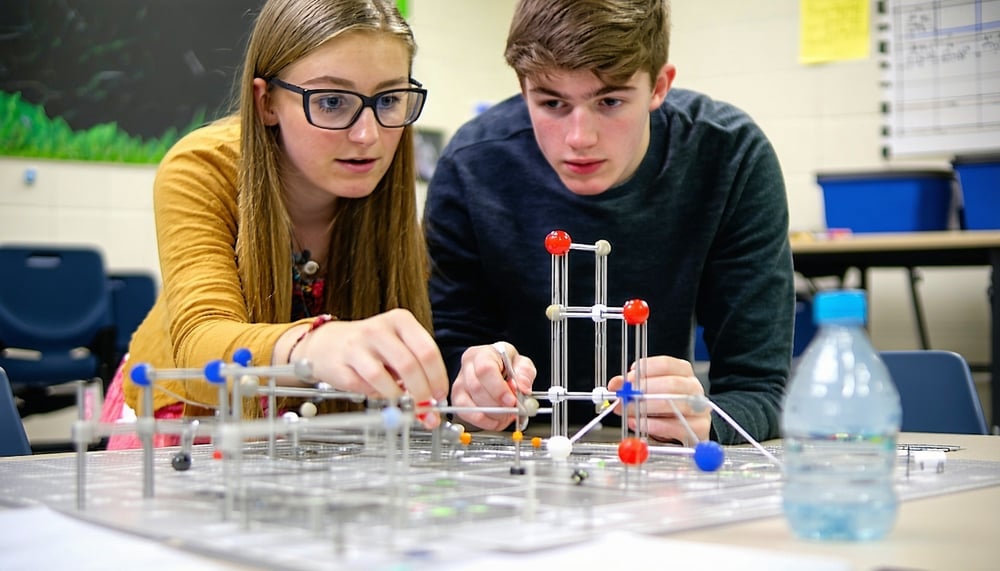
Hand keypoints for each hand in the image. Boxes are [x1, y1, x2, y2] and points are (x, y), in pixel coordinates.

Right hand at [303, 309, 449, 427]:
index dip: (437, 377)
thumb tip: (433, 407)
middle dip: (421, 392)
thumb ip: (419, 372)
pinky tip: (378, 392)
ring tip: (401, 400)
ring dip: (398, 396)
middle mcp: (379, 329)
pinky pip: (364, 387)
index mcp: (400, 320)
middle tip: (424, 405)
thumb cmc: (371, 347)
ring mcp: (357, 346)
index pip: (427, 350)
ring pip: (384, 378)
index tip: (439, 394)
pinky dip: (376, 395)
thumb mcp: (398, 348)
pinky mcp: (340, 364)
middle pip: (409, 365)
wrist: (327, 343)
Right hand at [451, 342, 535, 430]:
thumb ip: (524, 373)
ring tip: (507, 414)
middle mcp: (467, 367)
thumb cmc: (506, 365)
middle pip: (476, 388)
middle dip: (498, 405)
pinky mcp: (457, 400)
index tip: (512, 401)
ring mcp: (460, 384)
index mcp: (483, 354)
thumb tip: (522, 387)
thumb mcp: (521, 363)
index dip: (498, 388)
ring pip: (471, 404)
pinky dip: (484, 421)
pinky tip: (496, 419)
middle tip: (513, 410)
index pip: (485, 369)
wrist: (496, 369)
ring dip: (493, 414)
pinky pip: (467, 414)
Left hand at [607, 355, 710, 444]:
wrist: (683, 430)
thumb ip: (631, 387)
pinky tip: (639, 424)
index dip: (645, 370)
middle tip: (626, 397)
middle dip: (644, 390)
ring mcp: (699, 407)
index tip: (628, 378)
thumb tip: (615, 385)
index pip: (666, 364)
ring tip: (629, 411)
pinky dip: (654, 426)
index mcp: (682, 372)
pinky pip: (677, 426)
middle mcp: (693, 387)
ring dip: (646, 408)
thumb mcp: (647, 393)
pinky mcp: (700, 428)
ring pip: (674, 404)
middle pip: (671, 384)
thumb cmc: (665, 408)